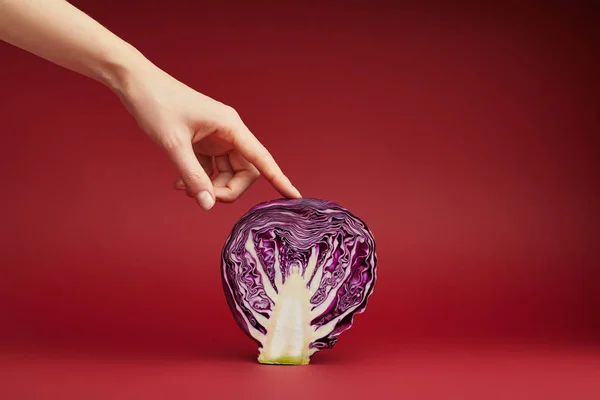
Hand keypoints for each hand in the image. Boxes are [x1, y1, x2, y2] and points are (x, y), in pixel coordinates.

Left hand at [117, 63, 301, 209]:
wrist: (136, 84)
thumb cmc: (156, 104)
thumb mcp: (173, 144)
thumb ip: (193, 176)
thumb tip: (208, 205)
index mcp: (230, 126)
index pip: (261, 158)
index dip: (279, 179)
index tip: (294, 196)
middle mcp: (229, 132)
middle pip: (245, 171)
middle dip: (227, 189)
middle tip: (202, 197)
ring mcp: (217, 138)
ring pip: (228, 173)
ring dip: (210, 186)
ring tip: (184, 188)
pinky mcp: (204, 142)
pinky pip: (212, 168)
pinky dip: (200, 179)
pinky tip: (180, 183)